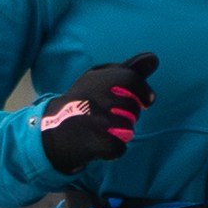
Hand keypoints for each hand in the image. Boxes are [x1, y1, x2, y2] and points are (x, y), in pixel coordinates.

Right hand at [38, 53, 157, 172]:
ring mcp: (96, 118)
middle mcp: (96, 95)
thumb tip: (154, 58)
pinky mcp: (95, 140)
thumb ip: (132, 69)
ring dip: (119, 132)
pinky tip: (97, 142)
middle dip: (128, 114)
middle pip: (133, 108)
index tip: (145, 101)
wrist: (54, 129)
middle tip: (107, 114)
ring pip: (128, 129)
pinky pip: (118, 148)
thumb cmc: (85, 100)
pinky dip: (112, 149)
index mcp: (98, 78)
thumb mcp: (103, 78)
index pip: (132, 80)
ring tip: (99, 127)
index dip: (143, 92)